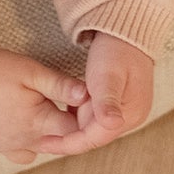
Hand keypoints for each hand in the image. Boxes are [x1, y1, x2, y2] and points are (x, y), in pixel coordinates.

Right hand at [0, 49, 87, 164]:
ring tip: (30, 117)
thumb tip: (88, 94)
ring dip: (34, 141)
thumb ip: (61, 85)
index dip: (81, 117)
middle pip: (52, 145)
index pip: (72, 131)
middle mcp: (20, 142)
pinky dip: (6, 142)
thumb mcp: (32, 72)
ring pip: (27, 155)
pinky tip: (3, 122)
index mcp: (37, 123)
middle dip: (59, 130)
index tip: (79, 104)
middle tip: (57, 108)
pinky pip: (0, 151)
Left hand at [38, 33, 155, 155]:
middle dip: (70, 133)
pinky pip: (95, 116)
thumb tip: (113, 124)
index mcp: (131, 114)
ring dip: (74, 123)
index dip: (68, 143)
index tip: (43, 143)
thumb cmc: (116, 50)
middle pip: (94, 135)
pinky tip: (66, 108)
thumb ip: (107, 100)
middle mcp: (132, 117)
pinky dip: (80, 113)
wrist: (125, 29)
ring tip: (49, 123)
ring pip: (93, 127)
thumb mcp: (108, 75)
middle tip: (41, 135)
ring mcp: (126, 110)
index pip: (95, 138)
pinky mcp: (119, 103)